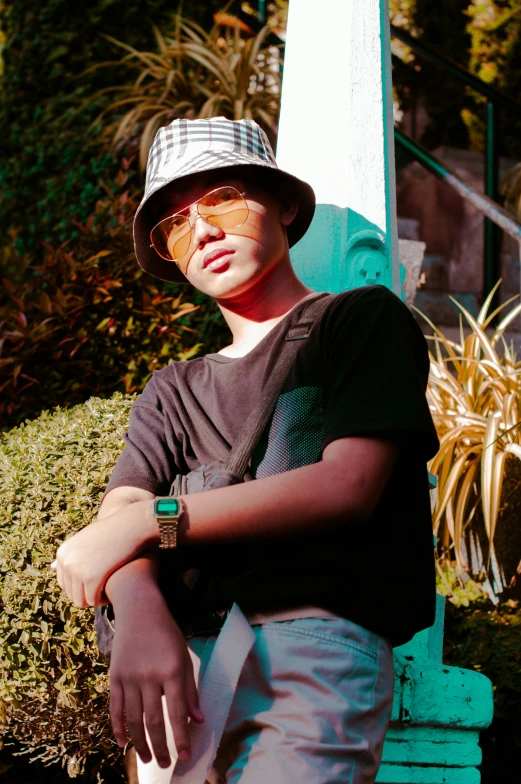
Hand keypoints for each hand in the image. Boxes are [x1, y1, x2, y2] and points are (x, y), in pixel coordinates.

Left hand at [51, 501, 157, 605]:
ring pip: (81, 601)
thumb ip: (71, 554)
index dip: (81, 586)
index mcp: (62, 553)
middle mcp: (66, 562)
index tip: (98, 580)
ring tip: (108, 589)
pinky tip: (112, 590)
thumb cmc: (112, 531)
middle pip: (71, 594)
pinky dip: (103, 600)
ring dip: (95, 599)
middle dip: (88, 594)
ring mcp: (77, 570)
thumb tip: (52, 567)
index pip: (64, 584)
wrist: (130, 525)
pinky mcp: (91, 578)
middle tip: (104, 587)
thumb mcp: (86, 539)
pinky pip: (93, 600)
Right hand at [109, 580, 203, 767]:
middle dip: (161, 746)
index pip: (177, 713)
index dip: (181, 737)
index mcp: (172, 670)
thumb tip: (198, 720)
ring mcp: (130, 677)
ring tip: (148, 759)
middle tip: (166, 764)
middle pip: (154, 721)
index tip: (186, 756)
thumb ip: (190, 690)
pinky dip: (118, 728)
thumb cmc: (166, 634)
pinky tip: (123, 744)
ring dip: (141, 743)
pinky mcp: (115, 677)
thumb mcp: (184, 657)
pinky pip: (115, 708)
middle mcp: (149, 676)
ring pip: (134, 719)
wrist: (139, 610)